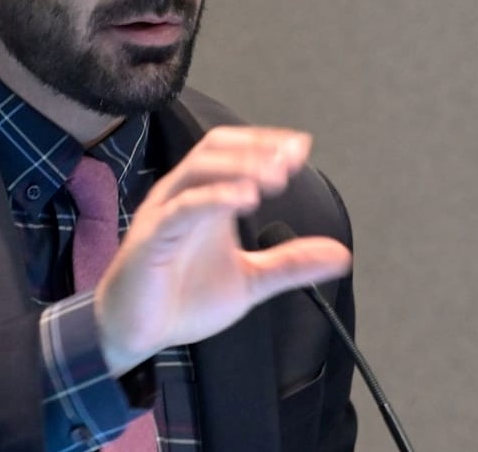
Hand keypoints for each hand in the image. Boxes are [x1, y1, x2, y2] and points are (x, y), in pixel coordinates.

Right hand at [94, 126, 352, 375]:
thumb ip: (290, 264)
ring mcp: (165, 213)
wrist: (136, 334)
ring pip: (199, 169)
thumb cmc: (182, 299)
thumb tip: (341, 254)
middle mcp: (183, 196)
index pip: (233, 151)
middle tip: (291, 160)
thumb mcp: (250, 280)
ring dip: (239, 167)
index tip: (301, 150)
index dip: (265, 143)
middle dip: (256, 148)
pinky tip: (243, 199)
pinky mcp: (151, 237)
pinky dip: (214, 198)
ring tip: (274, 176)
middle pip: (216, 149)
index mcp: (206, 198)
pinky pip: (181, 208)